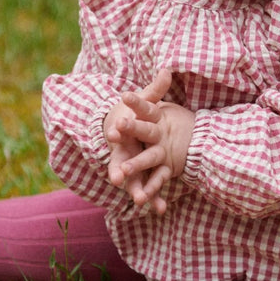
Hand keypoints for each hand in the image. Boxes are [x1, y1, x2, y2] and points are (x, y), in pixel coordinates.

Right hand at [104, 69, 172, 212]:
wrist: (123, 129)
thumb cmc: (134, 113)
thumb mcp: (145, 100)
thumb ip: (155, 89)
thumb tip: (166, 71)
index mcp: (124, 130)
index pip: (118, 130)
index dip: (117, 131)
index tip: (113, 133)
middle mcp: (124, 150)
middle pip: (120, 159)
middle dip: (119, 168)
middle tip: (117, 178)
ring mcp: (130, 165)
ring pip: (131, 179)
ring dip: (135, 189)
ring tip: (141, 201)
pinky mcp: (141, 175)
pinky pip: (147, 188)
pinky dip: (153, 198)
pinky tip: (160, 209)